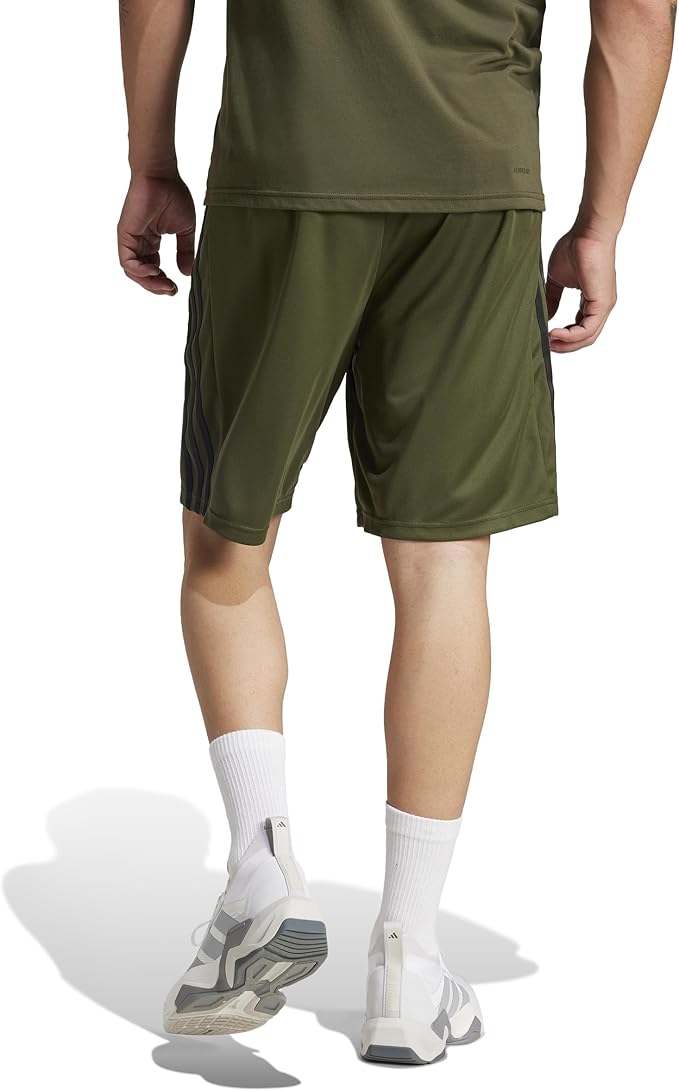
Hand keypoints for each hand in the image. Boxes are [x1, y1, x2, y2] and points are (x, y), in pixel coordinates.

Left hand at [117, 172, 195, 294]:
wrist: (161, 175)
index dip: (162, 281)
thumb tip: (186, 273)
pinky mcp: (125, 235)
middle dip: (156, 286)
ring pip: (133, 272)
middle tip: (171, 290)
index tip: (175, 287)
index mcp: (151, 241)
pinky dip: (140, 271)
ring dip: (149, 283)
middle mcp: (138, 242)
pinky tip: (155, 271)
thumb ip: (184, 251)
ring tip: (165, 284)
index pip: (153, 269)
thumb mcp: (184, 229)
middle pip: (142, 274)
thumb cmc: (173, 194)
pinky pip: (127, 262)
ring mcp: (130, 239)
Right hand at [545, 228, 617, 352]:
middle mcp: (600, 306)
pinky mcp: (602, 303)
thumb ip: (552, 298)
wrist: (587, 233)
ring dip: (567, 344)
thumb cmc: (575, 247)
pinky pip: (587, 330)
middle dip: (565, 346)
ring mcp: (603, 305)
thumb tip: (545, 316)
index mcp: (592, 300)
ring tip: (548, 342)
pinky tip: (554, 333)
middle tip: (546, 346)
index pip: (580, 328)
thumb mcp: (557, 280)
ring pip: (587, 337)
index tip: (546, 337)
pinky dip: (570, 336)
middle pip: (585, 338)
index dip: (564, 337)